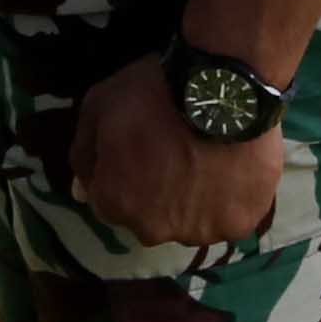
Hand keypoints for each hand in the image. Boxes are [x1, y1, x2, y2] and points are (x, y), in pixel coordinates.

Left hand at [70, 55, 282, 247]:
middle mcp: (153, 229)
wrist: (224, 90)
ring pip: (190, 221)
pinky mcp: (239, 224)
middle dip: (156, 194)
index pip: (108, 201)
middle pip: (149, 217)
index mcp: (114, 203)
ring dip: (193, 202)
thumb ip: (85, 155)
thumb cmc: (153, 95)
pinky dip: (229, 201)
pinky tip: (232, 170)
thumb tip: (80, 192)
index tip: (139, 152)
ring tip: (207, 162)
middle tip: (174, 156)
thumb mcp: (97, 108)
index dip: (122, 174)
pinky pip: (229, 218)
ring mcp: (199, 231)